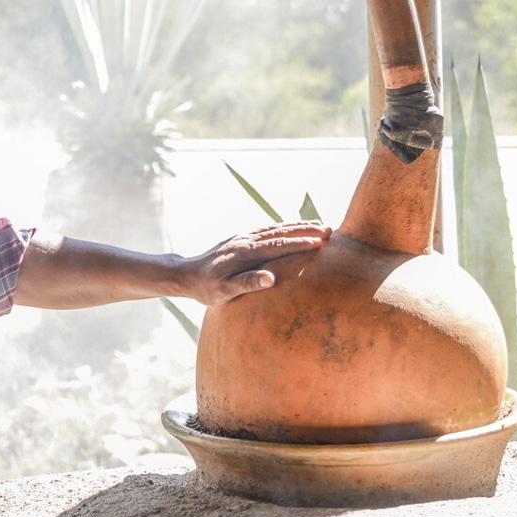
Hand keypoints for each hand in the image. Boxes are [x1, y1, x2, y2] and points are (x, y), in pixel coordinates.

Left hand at [182, 222, 330, 305]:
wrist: (186, 274)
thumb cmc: (206, 287)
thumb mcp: (224, 291)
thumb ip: (247, 283)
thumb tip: (271, 279)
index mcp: (245, 253)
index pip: (278, 246)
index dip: (300, 244)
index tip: (322, 243)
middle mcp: (246, 241)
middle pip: (280, 232)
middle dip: (306, 230)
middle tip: (330, 230)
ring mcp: (243, 238)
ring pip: (275, 228)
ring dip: (297, 226)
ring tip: (319, 225)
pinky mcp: (240, 239)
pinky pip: (267, 230)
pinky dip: (283, 228)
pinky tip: (292, 229)